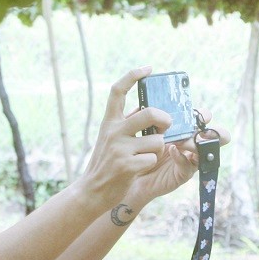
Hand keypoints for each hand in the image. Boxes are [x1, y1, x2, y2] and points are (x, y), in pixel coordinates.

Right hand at [77, 67, 170, 207]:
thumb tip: (149, 108)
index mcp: (110, 121)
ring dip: (158, 148)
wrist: (92, 189)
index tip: (148, 69)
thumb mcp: (111, 137)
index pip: (117, 91)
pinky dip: (150, 163)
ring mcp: (119, 148)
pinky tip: (138, 168)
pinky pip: (152, 159)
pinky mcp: (126, 166)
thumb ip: (128, 122)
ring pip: (157, 140)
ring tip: (145, 155)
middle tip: (166, 125)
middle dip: (164, 118)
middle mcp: (113, 131)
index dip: (132, 76)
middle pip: (149, 113)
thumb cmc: (107, 162)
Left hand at [127, 107, 229, 204]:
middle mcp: (191, 144)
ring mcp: (189, 159)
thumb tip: (148, 103)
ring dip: (197, 145)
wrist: (130, 173)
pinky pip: (187, 166)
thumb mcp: (144, 128)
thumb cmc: (140, 148)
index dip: (204, 116)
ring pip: (206, 153)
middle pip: (215, 136)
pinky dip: (181, 157)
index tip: (198, 115)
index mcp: (185, 130)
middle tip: (204, 131)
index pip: (202, 119)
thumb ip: (148, 116)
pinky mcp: (182, 174)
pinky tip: (172, 151)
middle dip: (215, 132)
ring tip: (184, 142)